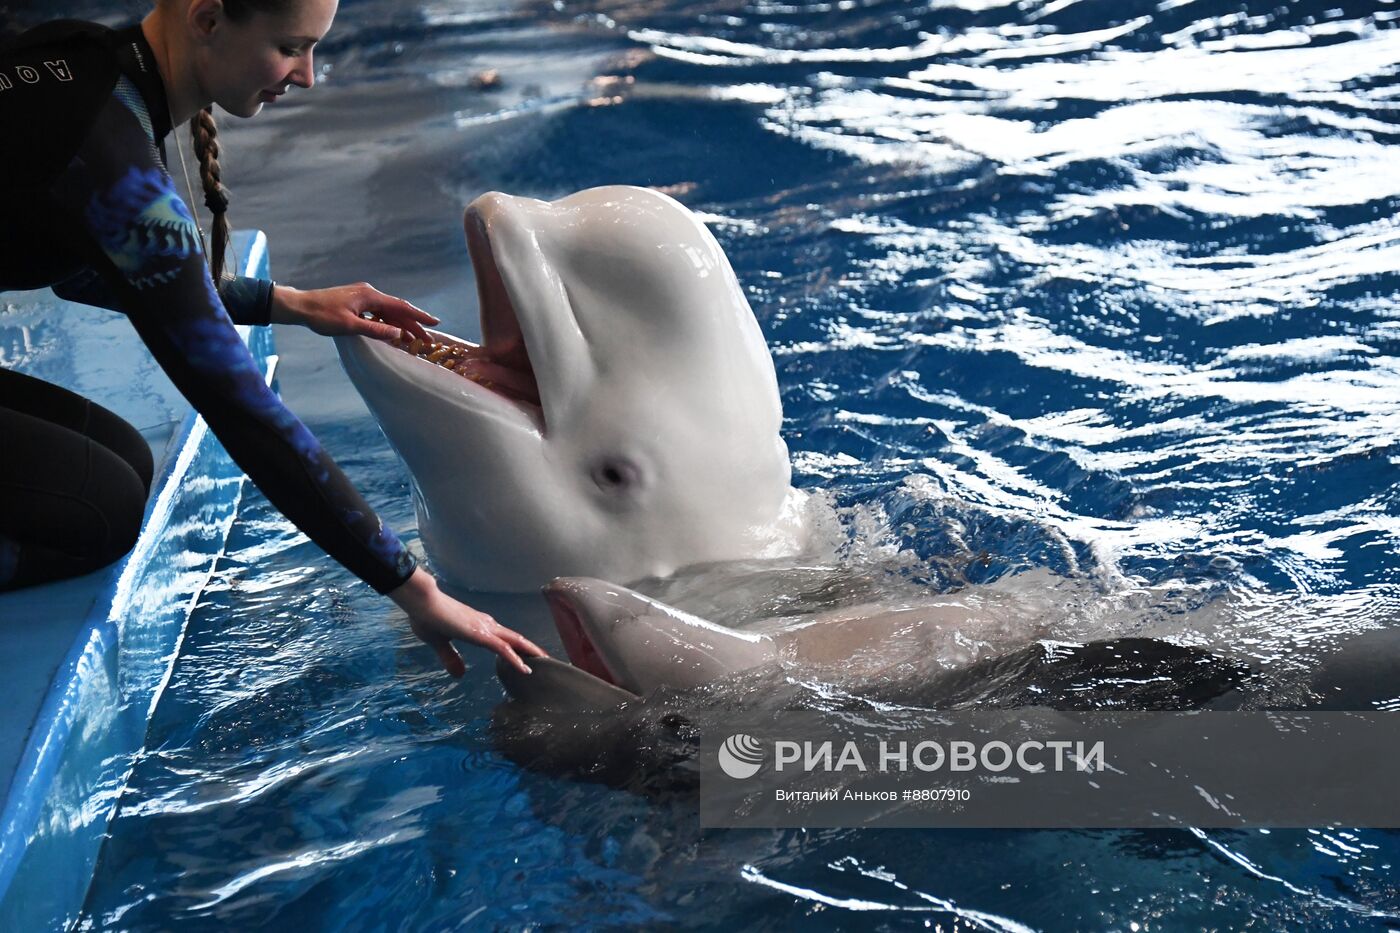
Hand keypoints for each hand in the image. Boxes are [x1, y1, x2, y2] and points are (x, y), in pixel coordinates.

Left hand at [270, 282, 439, 342]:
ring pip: (387, 312)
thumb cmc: (322, 316)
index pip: (401, 307)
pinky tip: (391, 333)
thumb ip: (376, 330)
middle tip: (428, 339)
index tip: (435, 323)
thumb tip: (399, 334)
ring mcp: (362, 297)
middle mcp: (369, 293)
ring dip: (400, 325)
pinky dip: (387, 323)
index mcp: (370, 296)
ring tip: (413, 339)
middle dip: (413, 324)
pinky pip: (378, 313)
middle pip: (397, 310)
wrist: (300, 306)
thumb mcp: (350, 326)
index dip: (419, 316)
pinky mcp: (355, 302)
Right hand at [388, 567, 546, 676]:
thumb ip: (450, 657)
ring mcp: (485, 629)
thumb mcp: (439, 642)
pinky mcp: (480, 634)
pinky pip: (503, 649)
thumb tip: (459, 674)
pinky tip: (525, 669)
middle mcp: (486, 625)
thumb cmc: (427, 616)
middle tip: (546, 659)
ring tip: (545, 662)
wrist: (421, 601)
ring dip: (530, 653)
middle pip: (514, 638)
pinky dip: (516, 659)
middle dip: (530, 649)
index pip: (502, 638)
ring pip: (514, 642)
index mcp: (478, 626)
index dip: (515, 646)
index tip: (526, 656)